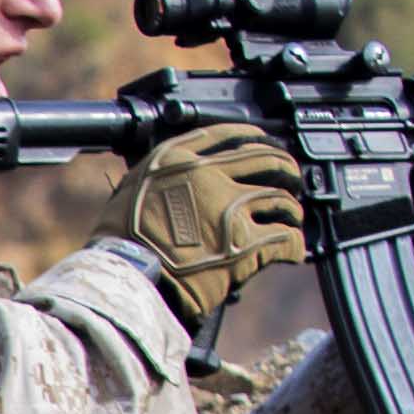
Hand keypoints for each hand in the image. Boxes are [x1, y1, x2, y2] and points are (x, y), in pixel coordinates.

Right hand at [112, 126, 309, 328]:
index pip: (229, 134)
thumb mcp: (131, 191)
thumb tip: (175, 176)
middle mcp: (206, 176)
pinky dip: (294, 245)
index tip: (266, 142)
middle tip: (291, 179)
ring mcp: (229, 208)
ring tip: (292, 219)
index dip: (256, 136)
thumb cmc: (119, 244)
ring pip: (281, 199)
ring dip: (291, 210)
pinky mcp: (245, 244)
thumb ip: (160, 177)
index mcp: (176, 159)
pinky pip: (286, 238)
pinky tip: (292, 250)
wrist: (125, 279)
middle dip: (286, 168)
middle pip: (267, 158)